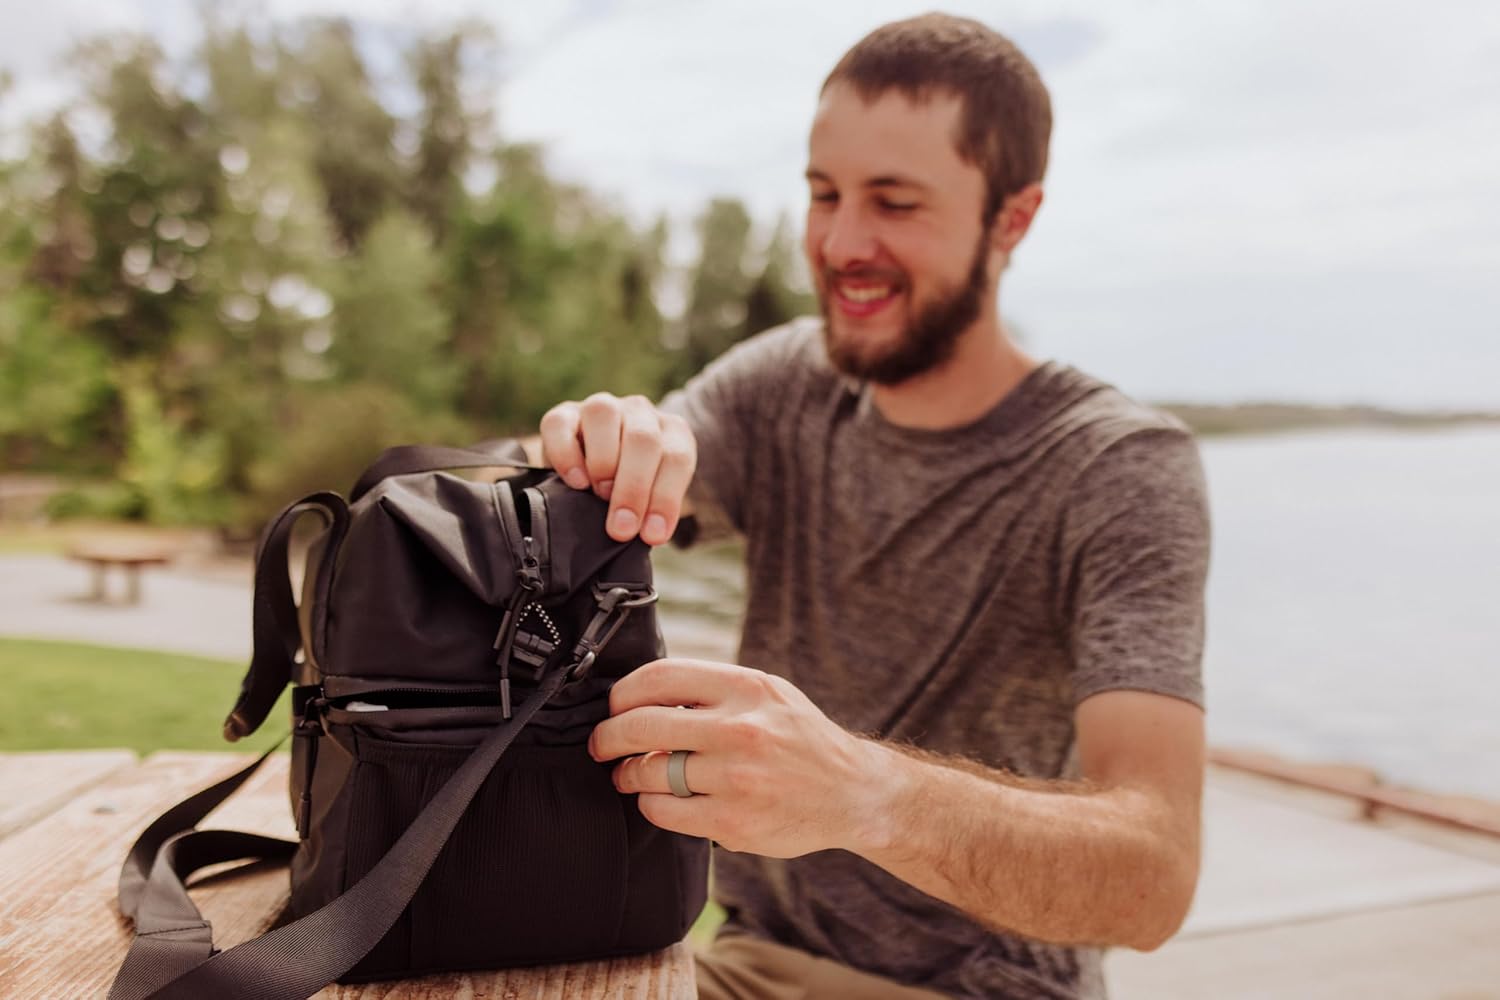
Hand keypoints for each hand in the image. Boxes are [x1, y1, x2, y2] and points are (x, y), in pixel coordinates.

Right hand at [539, 393, 695, 544]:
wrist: (594, 466)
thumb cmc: (629, 488)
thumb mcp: (651, 498)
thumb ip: (651, 510)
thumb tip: (648, 534)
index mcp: (671, 431)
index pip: (676, 458)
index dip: (666, 498)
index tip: (651, 534)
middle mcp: (639, 412)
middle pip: (643, 438)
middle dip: (633, 488)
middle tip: (621, 527)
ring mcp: (602, 408)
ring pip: (603, 415)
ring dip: (603, 460)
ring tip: (600, 494)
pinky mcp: (564, 414)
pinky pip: (559, 424)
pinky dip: (566, 454)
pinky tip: (575, 481)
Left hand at [589, 658, 893, 857]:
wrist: (852, 792)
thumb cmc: (797, 738)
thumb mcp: (766, 693)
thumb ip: (712, 689)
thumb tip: (640, 693)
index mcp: (746, 688)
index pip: (659, 678)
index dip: (623, 693)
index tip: (614, 707)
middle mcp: (741, 729)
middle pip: (641, 725)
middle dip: (608, 736)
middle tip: (601, 745)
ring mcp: (737, 778)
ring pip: (648, 773)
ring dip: (627, 775)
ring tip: (629, 776)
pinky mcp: (733, 822)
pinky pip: (663, 811)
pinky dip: (651, 805)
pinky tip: (659, 800)